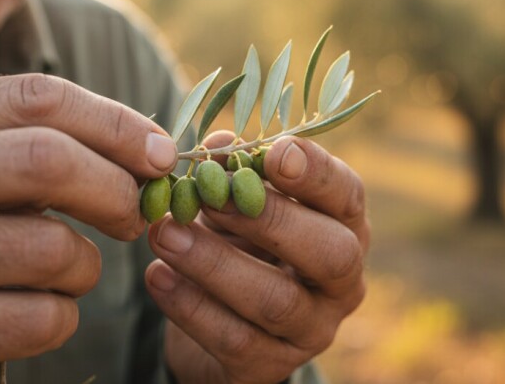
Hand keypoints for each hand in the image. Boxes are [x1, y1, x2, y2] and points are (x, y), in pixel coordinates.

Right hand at [0, 74, 177, 382]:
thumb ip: (33, 144)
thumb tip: (152, 151)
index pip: (39, 97)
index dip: (118, 123)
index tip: (162, 155)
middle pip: (47, 160)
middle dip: (115, 190)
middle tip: (136, 216)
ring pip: (51, 248)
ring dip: (84, 268)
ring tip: (62, 273)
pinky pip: (39, 318)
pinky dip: (59, 318)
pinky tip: (32, 313)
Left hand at [145, 131, 368, 383]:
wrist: (219, 326)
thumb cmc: (238, 244)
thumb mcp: (237, 204)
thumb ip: (232, 173)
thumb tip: (219, 144)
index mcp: (344, 229)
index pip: (347, 196)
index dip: (316, 173)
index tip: (274, 152)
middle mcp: (342, 283)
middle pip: (329, 253)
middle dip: (270, 220)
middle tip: (211, 194)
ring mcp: (311, 330)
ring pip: (275, 301)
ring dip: (215, 263)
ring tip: (164, 233)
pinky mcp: (271, 368)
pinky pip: (234, 340)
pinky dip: (190, 305)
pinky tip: (157, 275)